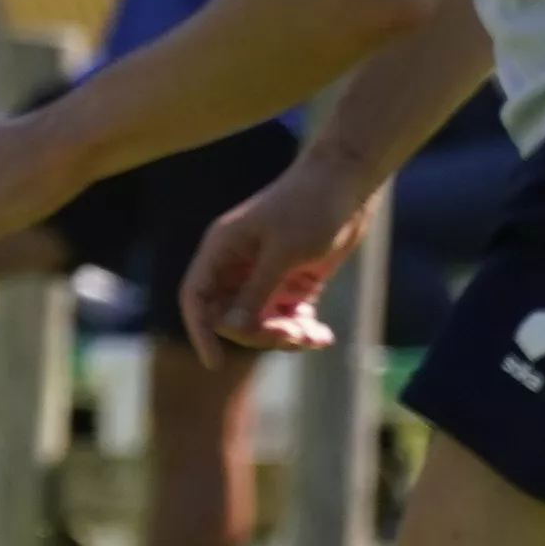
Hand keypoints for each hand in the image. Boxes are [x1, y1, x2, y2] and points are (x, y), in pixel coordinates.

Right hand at [176, 159, 362, 351]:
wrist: (348, 183)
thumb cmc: (310, 207)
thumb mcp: (283, 252)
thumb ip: (256, 291)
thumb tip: (230, 328)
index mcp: (222, 249)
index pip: (197, 297)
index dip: (200, 330)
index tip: (215, 361)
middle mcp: (238, 265)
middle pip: (231, 317)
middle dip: (259, 334)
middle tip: (292, 335)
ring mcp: (265, 275)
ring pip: (261, 322)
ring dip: (285, 336)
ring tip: (315, 336)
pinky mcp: (292, 281)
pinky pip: (288, 318)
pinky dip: (303, 330)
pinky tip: (323, 337)